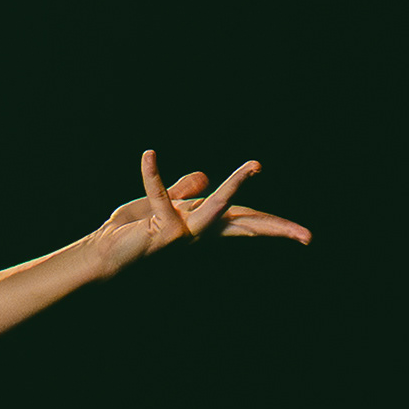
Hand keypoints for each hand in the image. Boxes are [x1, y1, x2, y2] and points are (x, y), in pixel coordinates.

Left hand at [92, 148, 310, 271]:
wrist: (103, 253)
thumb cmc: (131, 232)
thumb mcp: (161, 204)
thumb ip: (182, 190)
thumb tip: (204, 178)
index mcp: (203, 223)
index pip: (243, 221)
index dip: (271, 225)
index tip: (304, 237)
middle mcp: (197, 232)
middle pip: (242, 224)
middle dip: (274, 227)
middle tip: (306, 235)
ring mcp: (181, 235)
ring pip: (215, 209)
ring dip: (234, 185)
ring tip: (254, 166)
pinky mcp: (160, 231)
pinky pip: (159, 196)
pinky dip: (152, 175)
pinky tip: (149, 155)